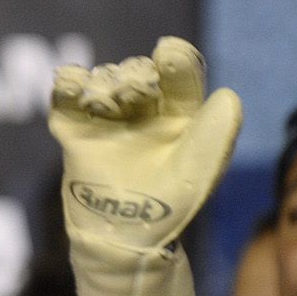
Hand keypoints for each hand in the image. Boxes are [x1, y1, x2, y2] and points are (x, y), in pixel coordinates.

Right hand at [48, 38, 240, 295]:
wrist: (124, 241)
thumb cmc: (169, 209)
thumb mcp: (197, 174)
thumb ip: (214, 136)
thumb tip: (229, 95)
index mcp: (180, 117)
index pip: (179, 77)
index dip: (175, 60)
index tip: (168, 54)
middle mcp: (144, 113)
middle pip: (138, 74)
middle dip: (135, 75)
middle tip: (134, 90)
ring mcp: (108, 121)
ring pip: (104, 81)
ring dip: (105, 81)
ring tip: (108, 99)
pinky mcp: (77, 132)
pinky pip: (67, 99)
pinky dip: (68, 84)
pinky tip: (73, 80)